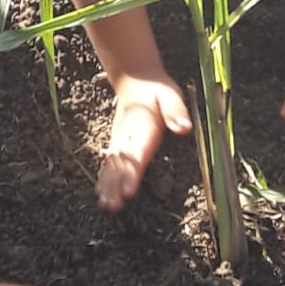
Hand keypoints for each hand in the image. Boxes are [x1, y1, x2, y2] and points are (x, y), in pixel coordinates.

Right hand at [96, 74, 191, 211]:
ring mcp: (120, 140)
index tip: (128, 191)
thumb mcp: (171, 94)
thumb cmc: (156, 90)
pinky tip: (100, 195)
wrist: (134, 79)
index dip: (132, 174)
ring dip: (109, 186)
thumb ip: (176, 111)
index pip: (136, 154)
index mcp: (142, 126)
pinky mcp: (117, 143)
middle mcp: (128, 136)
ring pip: (112, 166)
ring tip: (106, 206)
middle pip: (121, 164)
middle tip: (114, 206)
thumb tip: (184, 128)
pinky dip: (104, 178)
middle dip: (116, 186)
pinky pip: (108, 163)